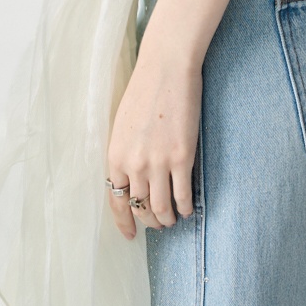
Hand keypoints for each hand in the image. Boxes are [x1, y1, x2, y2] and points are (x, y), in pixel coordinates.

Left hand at [106, 28, 201, 238]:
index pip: (116, 201)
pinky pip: (183, 195)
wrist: (166, 68)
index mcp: (116, 156)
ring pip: (162, 208)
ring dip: (168, 219)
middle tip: (158, 224)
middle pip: (141, 208)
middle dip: (150, 221)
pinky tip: (189, 208)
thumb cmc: (144, 90)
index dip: (124, 222)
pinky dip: (186, 207)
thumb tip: (132, 178)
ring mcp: (159, 163)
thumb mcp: (122, 125)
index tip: (131, 236)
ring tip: (174, 219)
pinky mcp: (182, 158)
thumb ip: (125, 153)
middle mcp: (134, 165)